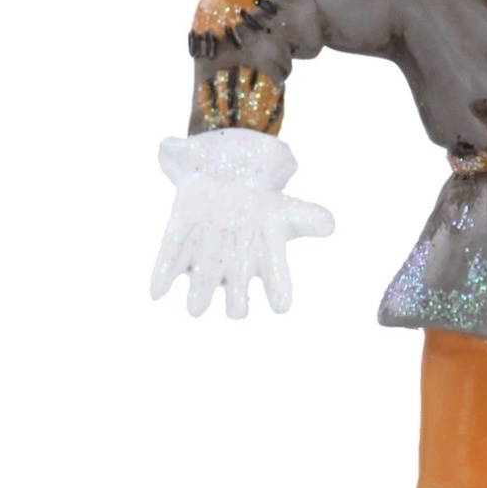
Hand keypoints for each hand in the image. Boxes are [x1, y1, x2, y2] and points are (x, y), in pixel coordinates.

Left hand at [149, 129, 333, 317]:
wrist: (226, 181)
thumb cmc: (262, 205)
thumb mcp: (289, 208)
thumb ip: (311, 217)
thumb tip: (329, 224)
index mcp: (264, 264)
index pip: (277, 286)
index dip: (278, 294)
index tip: (281, 304)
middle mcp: (234, 271)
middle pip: (236, 302)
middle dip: (235, 304)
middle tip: (237, 306)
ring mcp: (204, 263)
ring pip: (200, 290)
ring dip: (199, 295)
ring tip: (196, 305)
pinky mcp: (177, 249)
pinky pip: (167, 267)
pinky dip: (162, 279)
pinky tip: (157, 291)